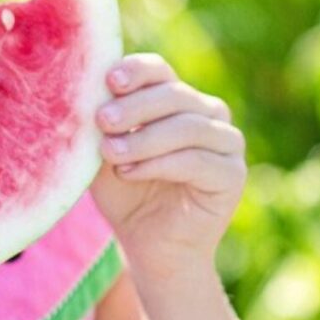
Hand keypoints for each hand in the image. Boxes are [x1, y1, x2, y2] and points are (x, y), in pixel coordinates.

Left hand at [91, 53, 246, 283]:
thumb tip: (86, 91)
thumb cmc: (127, 197)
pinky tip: (129, 172)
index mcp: (178, 101)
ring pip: (187, 126)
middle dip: (135, 107)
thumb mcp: (106, 155)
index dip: (136, 71)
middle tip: (102, 120)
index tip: (109, 80)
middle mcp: (208, 115)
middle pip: (174, 94)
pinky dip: (160, 164)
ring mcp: (226, 143)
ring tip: (110, 153)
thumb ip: (102, 125)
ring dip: (144, 139)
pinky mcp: (233, 174)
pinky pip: (197, 160)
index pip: (160, 72)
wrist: (150, 249)